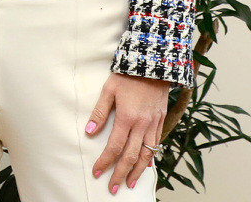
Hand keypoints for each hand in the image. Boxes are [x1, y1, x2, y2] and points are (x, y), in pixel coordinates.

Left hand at [86, 73, 168, 193]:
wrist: (154, 63)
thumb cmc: (128, 74)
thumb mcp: (109, 89)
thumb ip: (99, 112)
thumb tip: (89, 132)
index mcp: (127, 117)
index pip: (114, 147)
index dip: (105, 162)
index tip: (97, 172)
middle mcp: (142, 124)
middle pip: (131, 156)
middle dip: (120, 173)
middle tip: (113, 188)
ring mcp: (153, 123)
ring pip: (147, 153)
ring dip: (137, 171)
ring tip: (129, 182)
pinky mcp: (161, 119)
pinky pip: (156, 143)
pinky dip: (150, 156)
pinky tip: (146, 164)